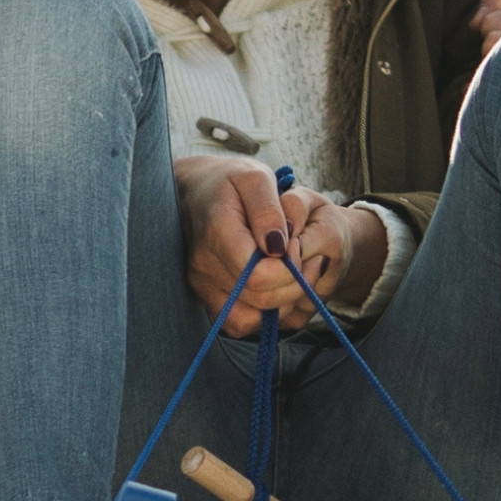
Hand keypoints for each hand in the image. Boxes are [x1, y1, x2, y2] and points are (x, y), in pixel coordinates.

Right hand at [178, 159, 372, 334]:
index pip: (258, 275)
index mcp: (217, 233)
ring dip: (280, 305)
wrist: (192, 191)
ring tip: (292, 277)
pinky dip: (262, 315)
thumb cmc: (228, 182)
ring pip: (248, 319)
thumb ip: (269, 210)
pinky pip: (237, 322)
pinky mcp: (204, 295)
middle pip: (259, 299)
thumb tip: (278, 247)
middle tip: (308, 260)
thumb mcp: (254, 178)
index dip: (291, 269)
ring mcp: (200, 283)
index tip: (300, 246)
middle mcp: (203, 265)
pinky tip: (275, 290)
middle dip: (294, 285)